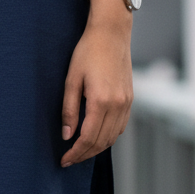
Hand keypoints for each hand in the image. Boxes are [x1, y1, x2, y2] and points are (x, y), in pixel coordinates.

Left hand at [60, 0, 132, 167]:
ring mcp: (126, 103)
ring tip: (80, 151)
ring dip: (97, 148)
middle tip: (69, 160)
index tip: (64, 160)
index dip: (75, 152)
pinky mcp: (130, 99)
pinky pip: (120, 127)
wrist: (111, 34)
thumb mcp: (71, 79)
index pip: (88, 138)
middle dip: (84, 154)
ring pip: (112, 137)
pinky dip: (108, 137)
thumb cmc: (88, 52)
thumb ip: (69, 109)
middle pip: (101, 142)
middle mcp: (117, 105)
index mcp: (101, 101)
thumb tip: (67, 135)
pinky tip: (96, 137)